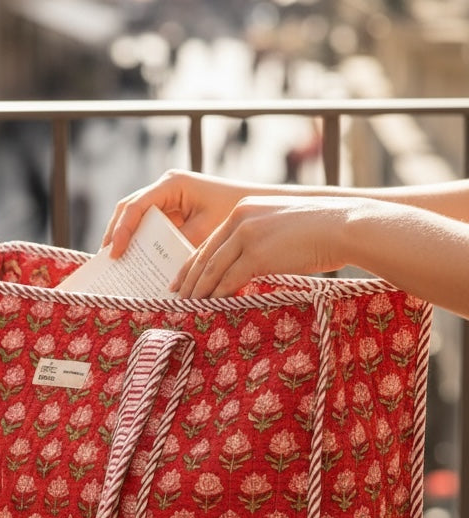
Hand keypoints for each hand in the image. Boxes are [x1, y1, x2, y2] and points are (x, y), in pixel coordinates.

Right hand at [101, 170, 248, 257]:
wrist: (256, 207)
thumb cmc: (235, 214)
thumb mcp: (207, 231)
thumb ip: (180, 245)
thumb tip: (157, 268)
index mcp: (172, 184)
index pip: (136, 205)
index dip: (121, 229)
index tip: (114, 252)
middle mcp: (165, 188)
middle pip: (128, 209)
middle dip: (115, 233)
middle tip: (106, 260)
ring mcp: (167, 199)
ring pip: (135, 217)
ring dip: (124, 237)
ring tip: (114, 263)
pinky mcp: (172, 212)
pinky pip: (149, 225)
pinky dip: (140, 241)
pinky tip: (135, 260)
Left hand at [174, 195, 353, 296]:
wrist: (344, 226)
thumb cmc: (320, 232)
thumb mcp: (280, 229)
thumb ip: (259, 242)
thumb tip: (246, 268)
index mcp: (243, 210)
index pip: (210, 241)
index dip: (193, 263)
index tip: (181, 280)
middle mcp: (240, 218)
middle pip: (204, 255)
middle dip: (188, 280)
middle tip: (175, 298)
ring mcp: (247, 235)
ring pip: (213, 269)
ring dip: (198, 291)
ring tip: (187, 308)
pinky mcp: (258, 254)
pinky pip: (230, 279)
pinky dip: (217, 295)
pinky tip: (209, 307)